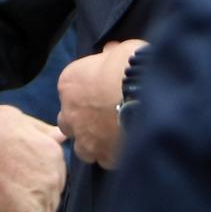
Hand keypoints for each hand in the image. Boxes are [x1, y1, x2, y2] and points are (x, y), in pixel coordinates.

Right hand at [0, 103, 65, 211]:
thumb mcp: (17, 118)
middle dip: (33, 207)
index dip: (35, 189)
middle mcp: (53, 178)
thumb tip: (60, 135)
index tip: (17, 191)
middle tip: (8, 207)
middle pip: (50, 205)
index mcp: (53, 155)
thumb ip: (41, 131)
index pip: (55, 183)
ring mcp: (40, 200)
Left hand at [56, 38, 145, 168]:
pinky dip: (116, 157)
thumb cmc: (129, 65)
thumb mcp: (119, 50)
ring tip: (118, 140)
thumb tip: (111, 51)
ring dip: (97, 145)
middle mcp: (70, 112)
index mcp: (68, 83)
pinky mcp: (103, 156)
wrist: (142, 92)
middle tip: (106, 122)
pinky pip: (107, 161)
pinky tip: (131, 151)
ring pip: (84, 148)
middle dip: (83, 124)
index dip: (86, 98)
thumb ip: (111, 54)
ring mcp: (85, 137)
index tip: (102, 98)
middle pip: (69, 123)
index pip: (70, 94)